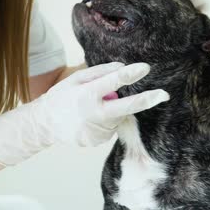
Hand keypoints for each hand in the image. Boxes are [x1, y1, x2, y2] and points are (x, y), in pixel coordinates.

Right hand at [0, 62, 169, 165]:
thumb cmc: (61, 97)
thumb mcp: (75, 79)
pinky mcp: (97, 141)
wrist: (44, 124)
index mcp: (87, 95)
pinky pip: (110, 128)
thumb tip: (122, 67)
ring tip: (92, 108)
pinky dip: (105, 122)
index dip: (130, 74)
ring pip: (117, 117)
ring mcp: (96, 131)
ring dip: (113, 111)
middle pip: (126, 107)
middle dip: (147, 100)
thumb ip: (99, 72)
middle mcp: (93, 114)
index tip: (145, 68)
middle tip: (164, 95)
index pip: (113, 82)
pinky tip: (89, 120)